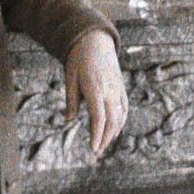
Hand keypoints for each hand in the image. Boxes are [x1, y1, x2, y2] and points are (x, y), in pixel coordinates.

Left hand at [64, 29, 128, 156]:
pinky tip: (115, 130)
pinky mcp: (121, 87)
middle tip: (96, 151)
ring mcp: (117, 89)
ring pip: (120, 116)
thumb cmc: (79, 60)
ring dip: (113, 132)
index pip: (99, 117)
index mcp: (95, 88)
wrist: (95, 41)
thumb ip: (71, 100)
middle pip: (112, 120)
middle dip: (105, 138)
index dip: (97, 134)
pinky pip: (124, 108)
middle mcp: (109, 90)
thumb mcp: (70, 78)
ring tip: (104, 144)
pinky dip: (121, 121)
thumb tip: (69, 119)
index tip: (93, 147)